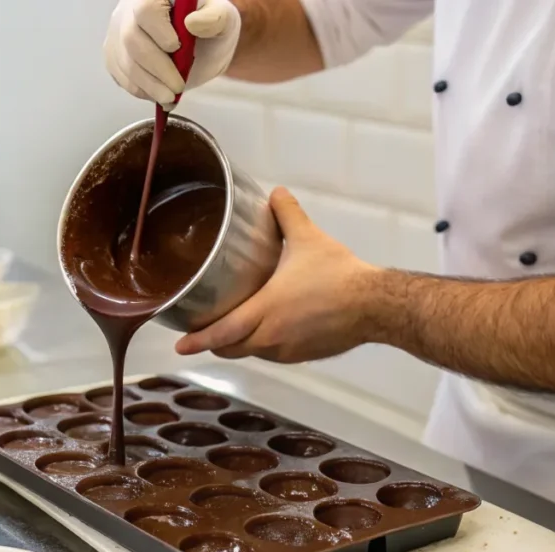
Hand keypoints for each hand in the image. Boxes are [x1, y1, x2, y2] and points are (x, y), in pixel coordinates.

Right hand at [104, 0, 241, 105]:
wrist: (200, 47)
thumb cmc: (210, 30)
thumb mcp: (224, 21)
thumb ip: (215, 18)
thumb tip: (193, 23)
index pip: (146, 9)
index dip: (159, 32)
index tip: (177, 48)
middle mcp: (131, 8)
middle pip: (131, 38)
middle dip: (158, 68)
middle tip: (178, 86)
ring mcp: (119, 32)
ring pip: (125, 62)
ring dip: (150, 85)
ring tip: (171, 96)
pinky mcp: (115, 54)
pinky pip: (121, 75)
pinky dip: (141, 89)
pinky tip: (159, 92)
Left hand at [176, 187, 382, 361]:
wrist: (374, 305)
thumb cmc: (340, 275)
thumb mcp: (308, 239)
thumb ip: (287, 214)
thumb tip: (275, 194)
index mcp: (265, 311)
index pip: (221, 333)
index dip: (198, 340)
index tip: (180, 344)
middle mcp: (271, 337)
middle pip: (230, 348)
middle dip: (213, 343)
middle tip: (200, 333)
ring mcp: (286, 350)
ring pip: (251, 352)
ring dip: (237, 344)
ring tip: (228, 329)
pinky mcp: (302, 355)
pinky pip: (272, 354)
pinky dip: (261, 346)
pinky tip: (263, 332)